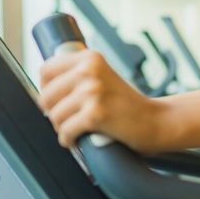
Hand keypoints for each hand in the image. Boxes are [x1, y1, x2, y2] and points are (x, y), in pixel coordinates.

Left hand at [38, 49, 162, 151]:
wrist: (156, 121)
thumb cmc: (127, 105)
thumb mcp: (103, 78)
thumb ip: (78, 76)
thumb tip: (44, 89)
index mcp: (90, 58)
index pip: (46, 70)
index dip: (47, 89)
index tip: (57, 100)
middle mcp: (90, 70)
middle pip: (46, 96)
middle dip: (54, 113)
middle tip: (69, 119)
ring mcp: (93, 91)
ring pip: (54, 116)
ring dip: (63, 128)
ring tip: (77, 130)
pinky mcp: (95, 114)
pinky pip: (65, 132)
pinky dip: (69, 140)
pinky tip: (78, 140)